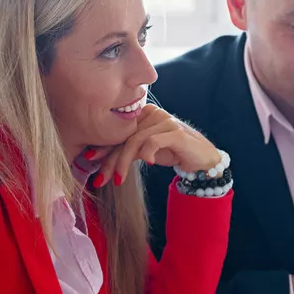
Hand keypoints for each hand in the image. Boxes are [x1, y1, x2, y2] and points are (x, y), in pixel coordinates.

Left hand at [94, 105, 220, 186]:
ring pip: (135, 140)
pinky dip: (146, 154)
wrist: (203, 160)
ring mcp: (166, 121)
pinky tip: (147, 164)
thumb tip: (99, 158)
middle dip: (110, 159)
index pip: (119, 131)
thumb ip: (128, 149)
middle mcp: (154, 114)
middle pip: (124, 136)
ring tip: (118, 179)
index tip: (90, 160)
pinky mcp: (176, 132)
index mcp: (145, 114)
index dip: (104, 146)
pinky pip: (152, 141)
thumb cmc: (175, 153)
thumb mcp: (147, 151)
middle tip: (100, 178)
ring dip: (123, 162)